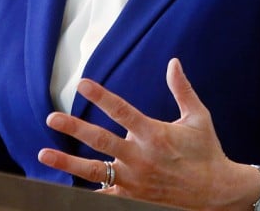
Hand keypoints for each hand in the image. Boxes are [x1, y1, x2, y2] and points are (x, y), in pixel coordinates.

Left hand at [38, 58, 259, 210]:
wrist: (215, 191)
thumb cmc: (207, 151)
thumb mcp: (198, 117)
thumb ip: (182, 90)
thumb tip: (173, 63)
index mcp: (154, 133)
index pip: (121, 110)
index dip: (101, 96)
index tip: (83, 84)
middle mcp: (140, 156)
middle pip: (100, 139)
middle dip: (74, 127)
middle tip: (52, 117)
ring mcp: (134, 179)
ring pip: (94, 169)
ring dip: (67, 161)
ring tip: (44, 153)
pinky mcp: (133, 196)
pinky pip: (105, 194)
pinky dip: (86, 191)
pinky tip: (63, 187)